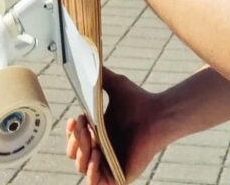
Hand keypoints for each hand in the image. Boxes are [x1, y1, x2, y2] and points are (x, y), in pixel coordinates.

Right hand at [67, 69, 166, 183]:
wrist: (157, 115)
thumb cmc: (139, 101)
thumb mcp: (115, 86)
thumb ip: (101, 76)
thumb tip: (90, 57)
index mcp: (98, 136)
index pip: (75, 141)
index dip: (71, 133)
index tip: (74, 119)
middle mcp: (102, 153)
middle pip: (74, 154)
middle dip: (75, 140)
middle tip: (84, 124)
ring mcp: (109, 166)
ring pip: (82, 167)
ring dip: (82, 153)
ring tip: (92, 138)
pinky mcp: (119, 177)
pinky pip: (97, 183)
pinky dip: (92, 171)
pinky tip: (96, 155)